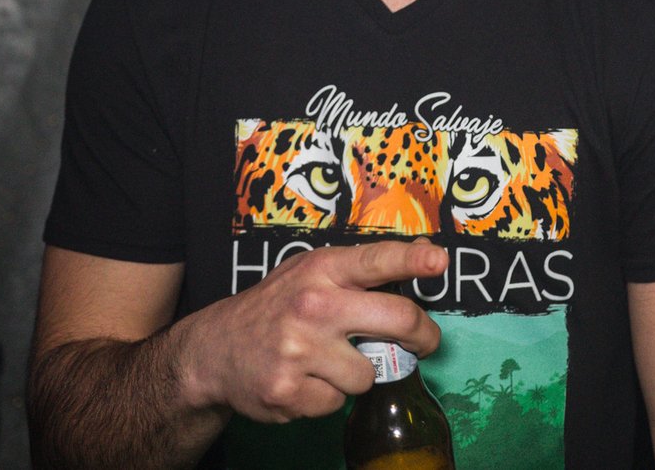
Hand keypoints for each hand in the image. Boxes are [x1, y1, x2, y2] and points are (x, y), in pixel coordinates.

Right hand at [181, 239, 447, 422]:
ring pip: (369, 374)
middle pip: (396, 320)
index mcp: (321, 270)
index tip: (439, 261)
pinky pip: (337, 402)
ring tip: (327, 363)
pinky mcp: (288, 390)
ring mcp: (300, 350)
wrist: (214, 350)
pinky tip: (304, 381)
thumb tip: (423, 251)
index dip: (413, 259)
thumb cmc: (274, 307)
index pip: (376, 260)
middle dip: (422, 336)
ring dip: (357, 375)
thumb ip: (360, 268)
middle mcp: (313, 305)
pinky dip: (327, 397)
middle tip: (424, 343)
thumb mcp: (310, 273)